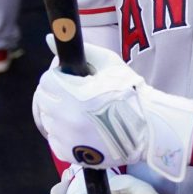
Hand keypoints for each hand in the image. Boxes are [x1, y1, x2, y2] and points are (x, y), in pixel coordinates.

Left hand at [31, 36, 192, 181]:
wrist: (148, 129)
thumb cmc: (131, 92)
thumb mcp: (110, 65)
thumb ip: (82, 51)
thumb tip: (50, 38)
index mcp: (75, 94)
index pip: (47, 80)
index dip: (59, 76)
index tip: (72, 79)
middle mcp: (66, 118)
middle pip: (44, 100)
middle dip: (56, 93)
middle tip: (76, 94)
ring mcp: (67, 138)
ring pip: (48, 120)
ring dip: (59, 113)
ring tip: (82, 111)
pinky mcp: (70, 154)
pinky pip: (55, 139)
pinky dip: (63, 133)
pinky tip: (81, 127)